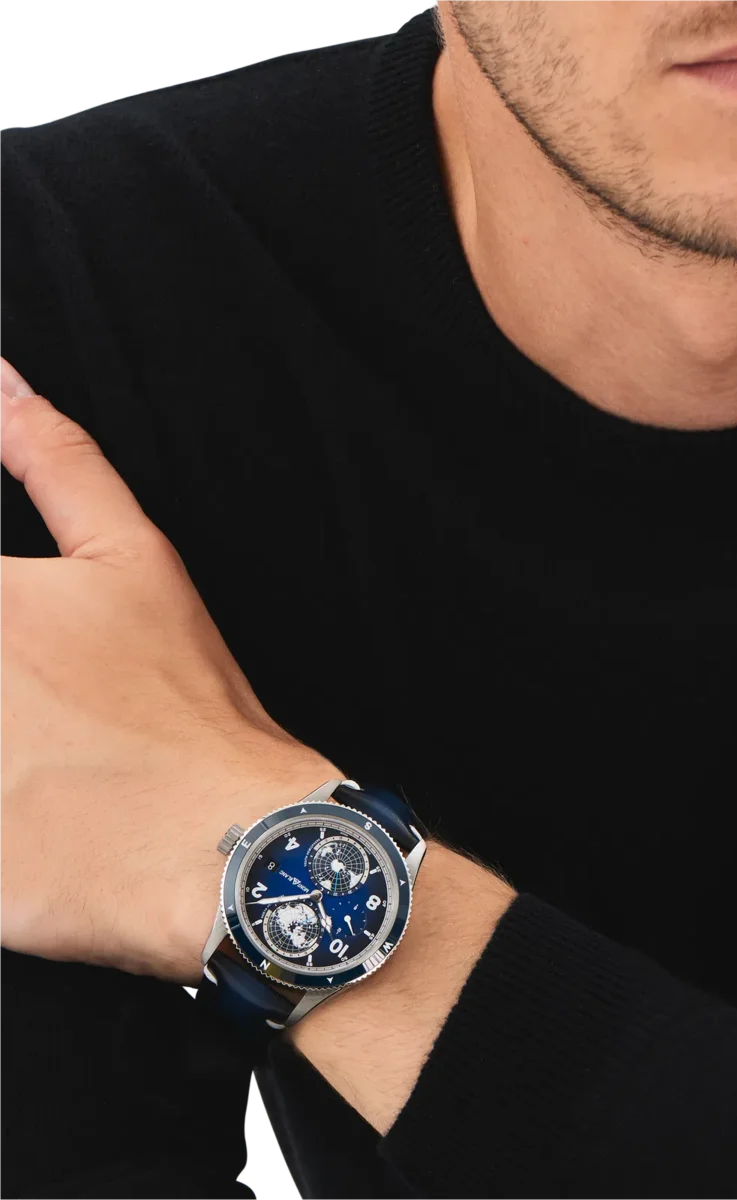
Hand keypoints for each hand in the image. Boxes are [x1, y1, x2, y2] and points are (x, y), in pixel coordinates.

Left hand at [0, 357, 340, 984]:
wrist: (214, 844)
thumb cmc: (182, 705)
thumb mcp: (133, 561)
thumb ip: (58, 462)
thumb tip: (5, 383)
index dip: (0, 618)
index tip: (25, 648)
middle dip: (0, 682)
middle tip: (40, 695)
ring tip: (42, 744)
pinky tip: (29, 790)